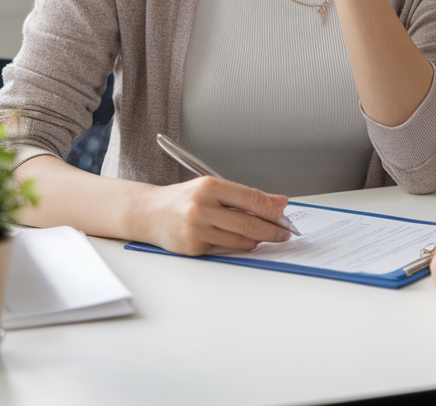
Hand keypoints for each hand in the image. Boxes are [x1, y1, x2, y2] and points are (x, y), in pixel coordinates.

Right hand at [141, 175, 291, 255]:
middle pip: (249, 221)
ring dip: (259, 240)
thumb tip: (279, 202)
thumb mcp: (215, 189)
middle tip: (285, 233)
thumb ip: (247, 196)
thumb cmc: (184, 199)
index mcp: (210, 186)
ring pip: (240, 239)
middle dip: (273, 230)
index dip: (273, 210)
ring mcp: (197, 229)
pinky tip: (246, 242)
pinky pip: (226, 249)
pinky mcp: (193, 247)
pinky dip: (240, 246)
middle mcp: (202, 206)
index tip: (286, 217)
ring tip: (267, 237)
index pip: (252, 198)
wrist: (149, 213)